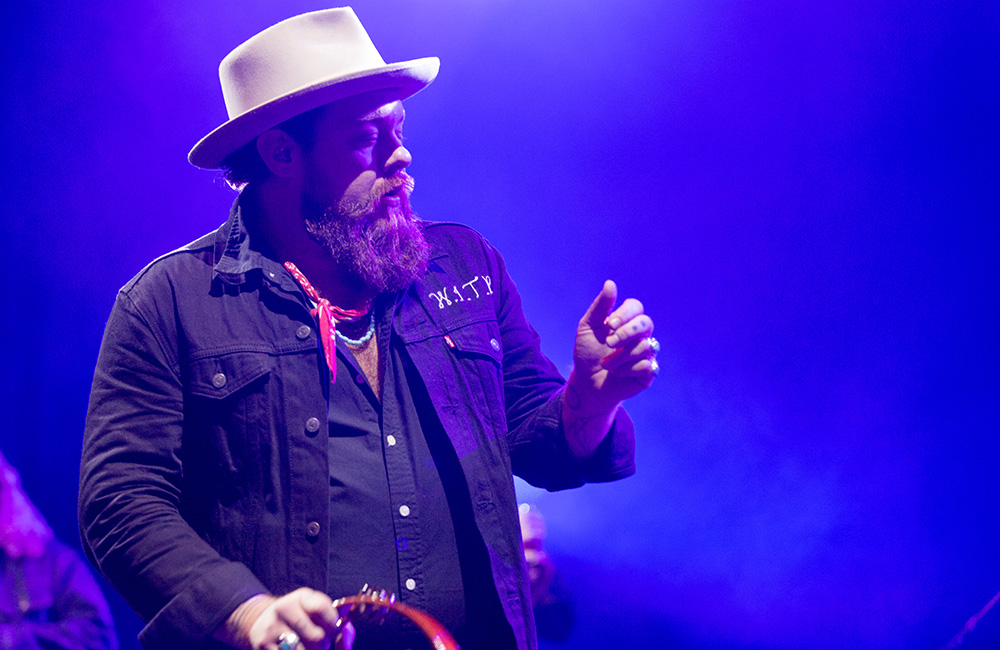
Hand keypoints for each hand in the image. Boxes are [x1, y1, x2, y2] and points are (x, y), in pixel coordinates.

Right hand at [221, 588, 355, 649]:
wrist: (262, 621)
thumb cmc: (298, 617)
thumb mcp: (313, 609)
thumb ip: (333, 617)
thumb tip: (351, 624)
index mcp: (302, 597)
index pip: (322, 608)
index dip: (332, 623)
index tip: (332, 629)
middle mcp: (285, 607)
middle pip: (316, 637)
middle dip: (323, 645)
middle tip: (320, 643)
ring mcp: (272, 627)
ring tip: (308, 647)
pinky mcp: (262, 644)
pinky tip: (296, 649)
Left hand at [569, 279, 656, 409]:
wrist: (587, 382)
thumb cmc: (588, 352)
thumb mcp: (588, 327)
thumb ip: (601, 306)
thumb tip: (610, 283)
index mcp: (626, 320)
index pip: (636, 307)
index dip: (625, 314)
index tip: (609, 324)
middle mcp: (640, 334)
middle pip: (646, 323)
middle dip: (626, 333)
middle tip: (609, 343)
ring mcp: (647, 352)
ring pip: (645, 346)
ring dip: (620, 357)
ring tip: (606, 364)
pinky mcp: (649, 371)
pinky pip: (646, 366)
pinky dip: (627, 371)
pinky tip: (618, 374)